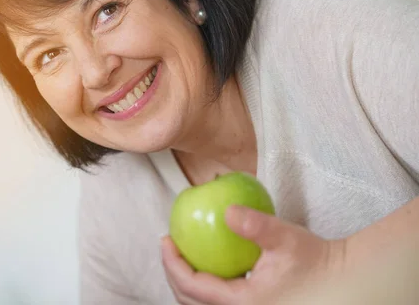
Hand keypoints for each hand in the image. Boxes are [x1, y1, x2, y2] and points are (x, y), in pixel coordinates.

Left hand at [161, 205, 346, 304]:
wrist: (340, 280)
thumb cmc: (316, 261)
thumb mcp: (286, 238)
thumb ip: (255, 225)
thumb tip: (227, 211)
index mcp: (244, 303)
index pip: (193, 286)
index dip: (173, 264)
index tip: (165, 240)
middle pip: (190, 301)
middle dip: (173, 273)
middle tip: (168, 245)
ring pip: (202, 304)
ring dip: (186, 281)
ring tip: (182, 253)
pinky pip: (217, 301)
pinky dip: (204, 284)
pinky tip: (207, 262)